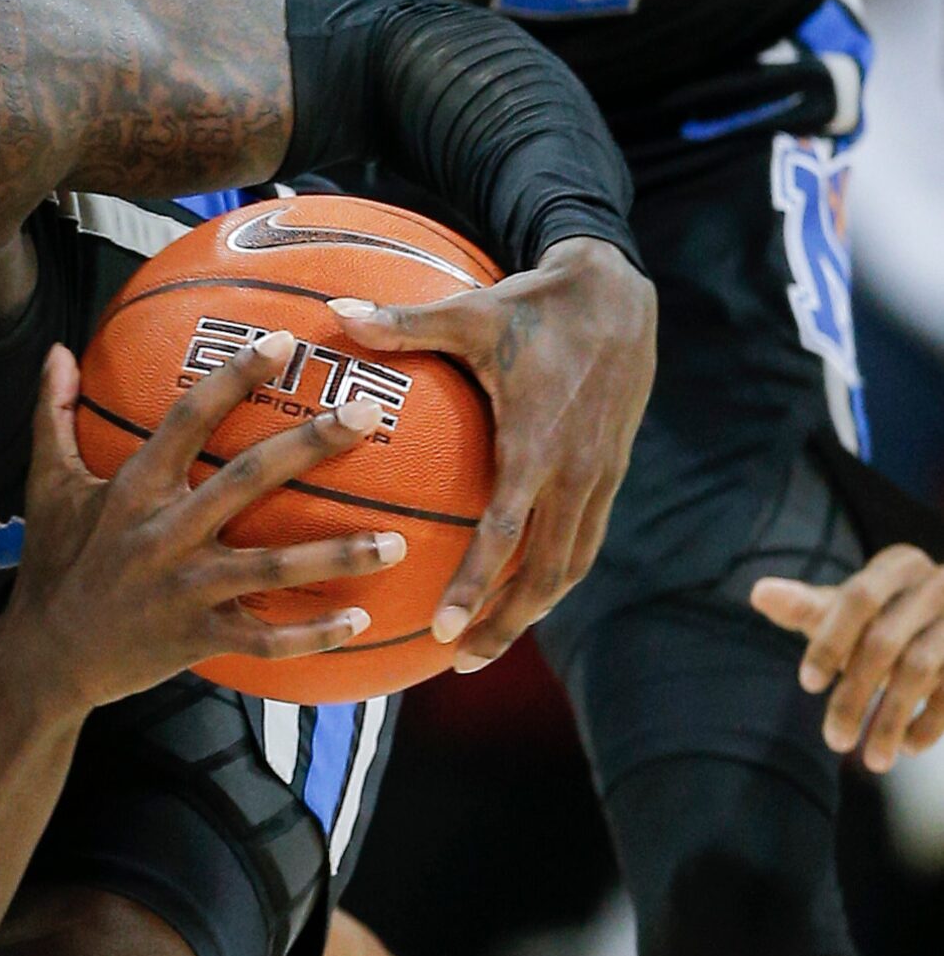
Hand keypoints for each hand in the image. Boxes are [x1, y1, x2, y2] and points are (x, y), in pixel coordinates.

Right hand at [3, 336, 402, 713]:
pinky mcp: (198, 638)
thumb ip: (54, 414)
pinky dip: (314, 635)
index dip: (233, 377)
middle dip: (309, 445)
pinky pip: (267, 641)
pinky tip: (361, 620)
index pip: (187, 419)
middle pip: (248, 480)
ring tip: (399, 541)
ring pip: (273, 569)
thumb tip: (56, 350)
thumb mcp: (48, 485)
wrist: (47, 653)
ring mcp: (185, 590)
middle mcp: (164, 534)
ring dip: (337, 555)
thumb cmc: (55, 560)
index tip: (282, 341)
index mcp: (133, 489)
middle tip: (366, 416)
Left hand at [331, 236, 655, 670]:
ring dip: (531, 610)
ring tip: (483, 648)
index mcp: (537, 441)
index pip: (505, 531)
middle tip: (457, 661)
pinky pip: (582, 542)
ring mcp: (598, 477)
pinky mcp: (609, 474)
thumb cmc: (533, 304)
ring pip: (570, 565)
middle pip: (544, 571)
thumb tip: (336, 310)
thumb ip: (404, 322)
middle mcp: (574, 471)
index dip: (475, 583)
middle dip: (505, 622)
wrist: (619, 294)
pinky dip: (552, 578)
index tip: (444, 627)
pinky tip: (517, 597)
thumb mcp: (469, 310)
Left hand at [754, 546, 943, 772]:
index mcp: (899, 565)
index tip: (807, 686)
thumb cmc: (879, 619)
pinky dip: (931, 722)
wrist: (940, 629)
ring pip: (921, 669)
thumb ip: (804, 606)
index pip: (858, 598)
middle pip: (885, 641)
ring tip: (873, 760)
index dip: (831, 640)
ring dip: (893, 719)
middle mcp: (937, 584)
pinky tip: (908, 748)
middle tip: (834, 741)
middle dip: (855, 695)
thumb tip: (758, 592)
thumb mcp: (843, 611)